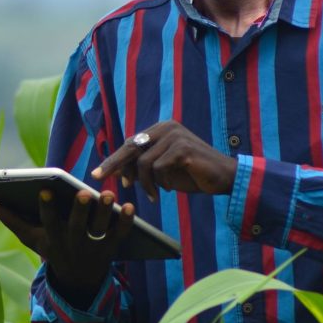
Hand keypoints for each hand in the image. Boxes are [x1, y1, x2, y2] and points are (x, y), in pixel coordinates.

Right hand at [0, 188, 133, 306]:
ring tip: (108, 194)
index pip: (48, 223)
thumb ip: (11, 220)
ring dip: (105, 212)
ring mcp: (93, 248)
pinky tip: (129, 206)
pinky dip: (125, 222)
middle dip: (79, 210)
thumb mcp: (31, 238)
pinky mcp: (111, 248)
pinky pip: (119, 235)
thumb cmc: (52, 248)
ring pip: (100, 229)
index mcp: (52, 239)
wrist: (77, 279)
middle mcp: (73, 244)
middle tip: (82, 192)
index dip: (47, 208)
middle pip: (77, 227)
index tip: (44, 190)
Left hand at [91, 120, 237, 201]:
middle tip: (98, 178)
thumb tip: (119, 173)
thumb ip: (145, 167)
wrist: (225, 177)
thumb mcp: (164, 170)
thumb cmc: (193, 174)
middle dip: (113, 164)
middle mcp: (166, 127)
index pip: (131, 143)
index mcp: (161, 129)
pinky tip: (169, 190)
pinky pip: (159, 169)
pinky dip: (161, 184)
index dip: (115, 160)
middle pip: (131, 147)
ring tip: (155, 195)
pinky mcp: (182, 148)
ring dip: (146, 184)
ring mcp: (175, 135)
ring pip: (144, 163)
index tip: (99, 174)